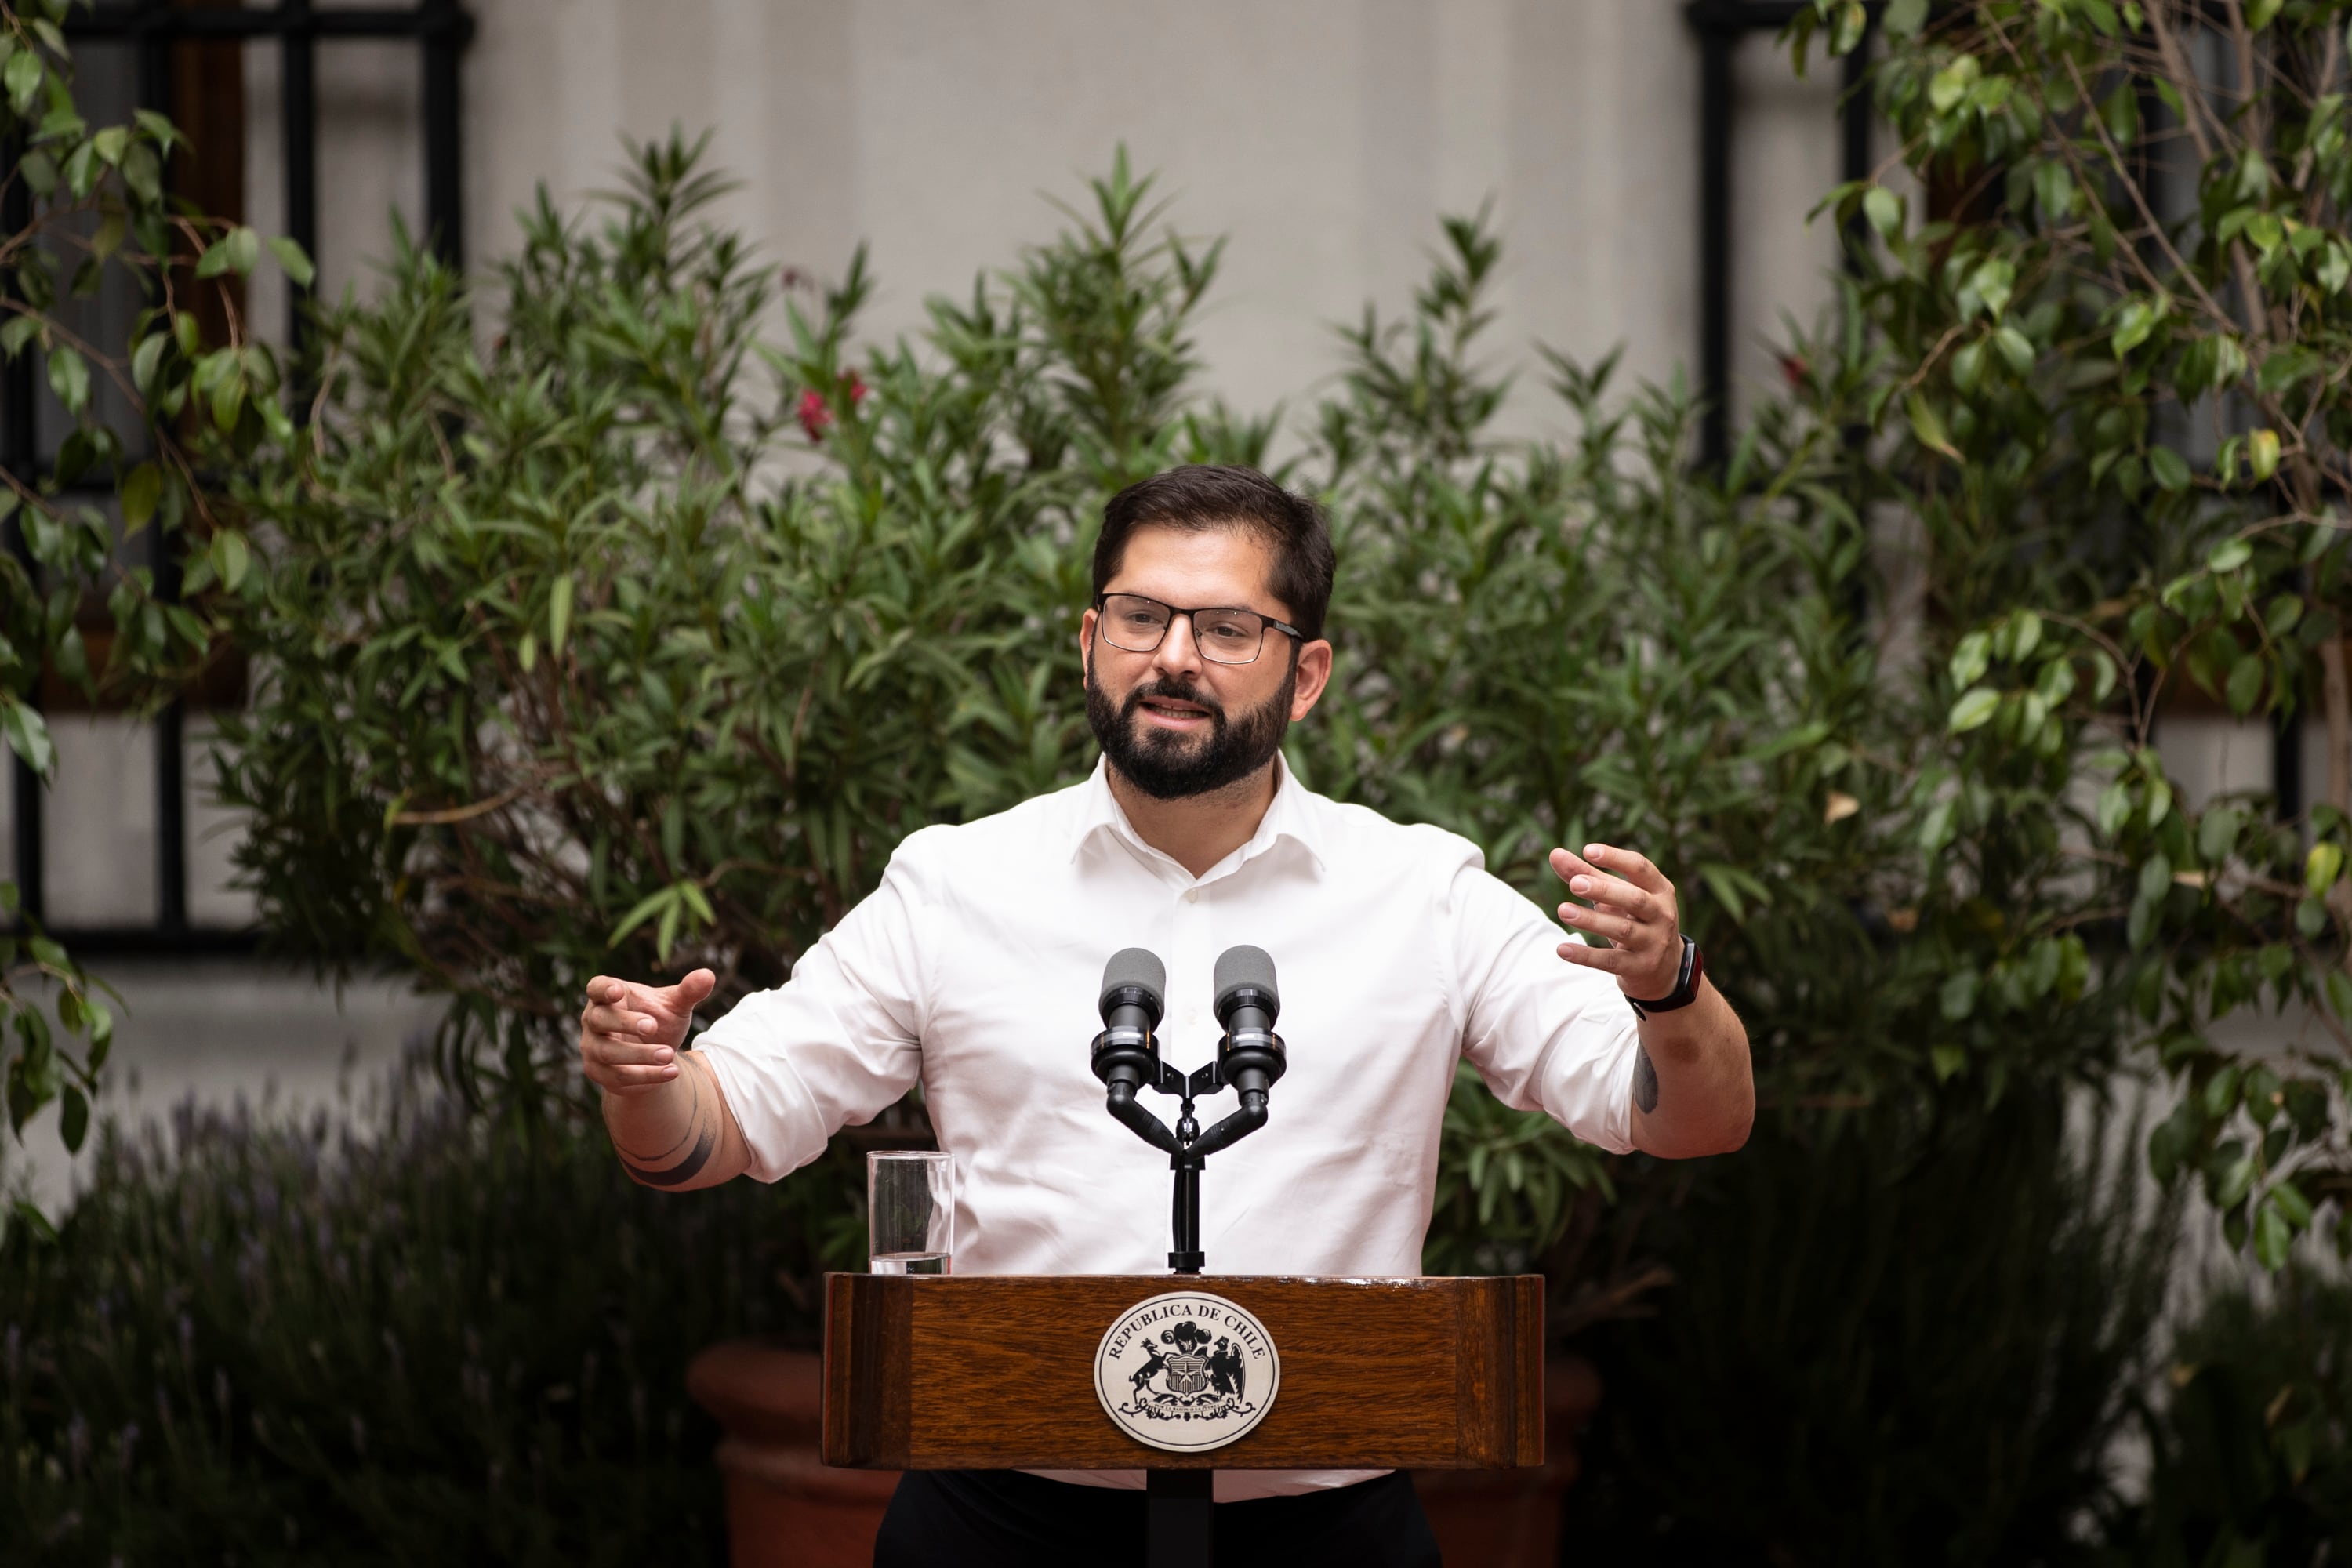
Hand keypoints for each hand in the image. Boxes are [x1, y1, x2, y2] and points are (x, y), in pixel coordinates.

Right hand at [579, 968, 716, 1095]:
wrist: (654, 1056)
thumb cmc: (658, 1020)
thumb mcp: (674, 1006)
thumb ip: (688, 991)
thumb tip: (708, 975)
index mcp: (607, 996)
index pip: (596, 987)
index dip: (603, 989)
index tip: (617, 991)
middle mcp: (593, 1020)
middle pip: (600, 1019)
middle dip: (626, 1023)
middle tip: (653, 1026)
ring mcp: (593, 1048)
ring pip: (608, 1052)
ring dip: (639, 1054)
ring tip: (669, 1054)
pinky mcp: (599, 1073)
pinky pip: (619, 1076)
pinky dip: (647, 1075)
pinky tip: (672, 1072)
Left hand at [1549, 844, 1682, 999]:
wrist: (1663, 969)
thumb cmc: (1635, 919)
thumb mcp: (1617, 896)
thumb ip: (1587, 874)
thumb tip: (1554, 854)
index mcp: (1659, 889)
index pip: (1640, 868)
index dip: (1615, 858)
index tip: (1587, 850)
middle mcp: (1662, 914)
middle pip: (1634, 899)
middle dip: (1604, 890)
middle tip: (1575, 883)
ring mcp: (1654, 942)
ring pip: (1623, 930)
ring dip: (1591, 920)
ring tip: (1563, 910)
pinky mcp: (1641, 967)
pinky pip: (1611, 961)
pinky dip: (1586, 955)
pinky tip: (1562, 949)